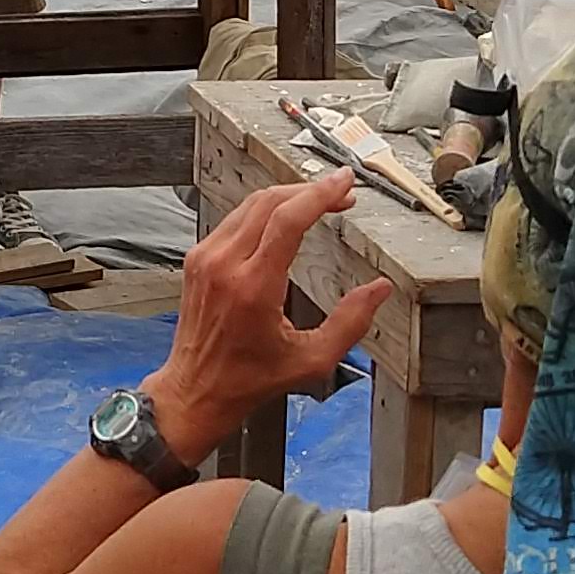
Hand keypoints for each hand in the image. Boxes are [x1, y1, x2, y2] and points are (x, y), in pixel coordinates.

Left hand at [149, 168, 385, 454]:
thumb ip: (351, 322)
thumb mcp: (312, 360)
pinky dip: (264, 211)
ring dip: (287, 197)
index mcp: (253, 288)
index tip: (344, 183)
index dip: (320, 195)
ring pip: (250, 205)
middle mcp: (224, 265)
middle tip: (341, 193)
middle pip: (269, 202)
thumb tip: (380, 289)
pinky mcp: (197, 259)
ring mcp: (206, 258)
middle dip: (310, 191)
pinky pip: (234, 220)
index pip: (287, 220)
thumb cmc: (250, 379)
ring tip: (319, 202)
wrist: (195, 390)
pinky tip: (286, 218)